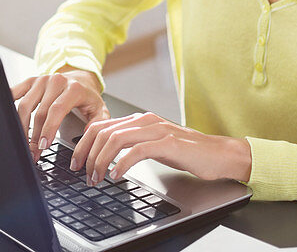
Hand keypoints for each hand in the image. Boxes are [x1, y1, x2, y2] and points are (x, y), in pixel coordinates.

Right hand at [11, 68, 109, 159]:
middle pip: (39, 111)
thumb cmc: (88, 97)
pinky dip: (9, 105)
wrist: (80, 77)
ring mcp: (42, 80)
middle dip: (34, 135)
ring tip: (24, 142)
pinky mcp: (31, 80)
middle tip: (33, 152)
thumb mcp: (100, 110)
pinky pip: (15, 92)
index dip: (48, 129)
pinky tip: (9, 119)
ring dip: (22, 126)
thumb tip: (87, 139)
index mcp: (73, 89)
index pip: (57, 110)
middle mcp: (56, 81)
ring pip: (25, 104)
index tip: (43, 145)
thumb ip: (97, 125)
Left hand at [72, 111, 251, 183]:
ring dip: (101, 160)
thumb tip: (105, 154)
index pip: (101, 125)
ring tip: (97, 177)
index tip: (77, 161)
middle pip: (103, 131)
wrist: (218, 153)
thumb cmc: (187, 151)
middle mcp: (145, 120)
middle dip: (87, 154)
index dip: (83, 143)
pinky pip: (137, 151)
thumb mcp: (153, 144)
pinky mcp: (168, 143)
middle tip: (82, 172)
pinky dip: (122, 163)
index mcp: (139, 119)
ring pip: (116, 140)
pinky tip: (116, 175)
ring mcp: (157, 130)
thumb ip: (132, 143)